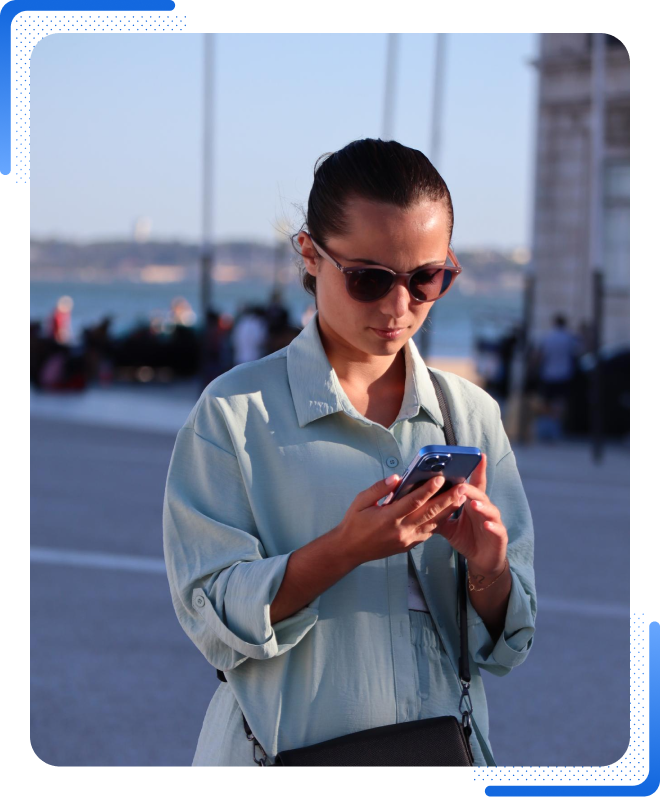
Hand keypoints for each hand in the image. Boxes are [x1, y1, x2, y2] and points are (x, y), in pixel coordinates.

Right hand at [335, 471, 468, 565]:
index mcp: (388, 518)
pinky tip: (449, 512)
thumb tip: (397, 478)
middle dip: (448, 499)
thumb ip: (379, 488)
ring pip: (433, 524)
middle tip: (462, 487)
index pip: (413, 502)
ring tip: (462, 497)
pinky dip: (440, 522)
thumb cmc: (354, 523)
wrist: (349, 550)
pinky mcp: (409, 546)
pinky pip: (429, 533)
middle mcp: (400, 530)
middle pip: (429, 513)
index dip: (428, 489)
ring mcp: (407, 540)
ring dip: (449, 510)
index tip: (441, 478)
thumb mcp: (360, 501)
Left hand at [427, 453, 507, 576]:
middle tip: (461, 485)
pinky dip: (492, 526)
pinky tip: (487, 524)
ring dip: (481, 506)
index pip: (474, 484)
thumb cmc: (466, 538)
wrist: (482, 560)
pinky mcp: (499, 535)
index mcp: (473, 503)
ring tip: (472, 504)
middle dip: (471, 489)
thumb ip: (438, 512)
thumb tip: (419, 502)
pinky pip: (497, 529)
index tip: (478, 455)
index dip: (478, 470)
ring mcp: (494, 521)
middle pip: (479, 494)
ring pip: (490, 510)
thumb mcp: (449, 525)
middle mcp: (485, 509)